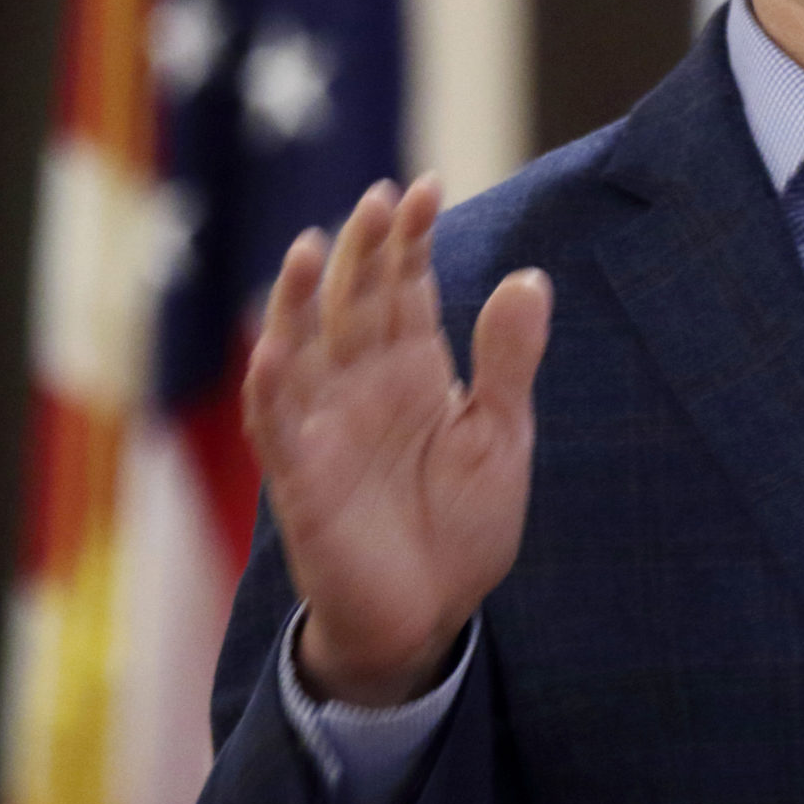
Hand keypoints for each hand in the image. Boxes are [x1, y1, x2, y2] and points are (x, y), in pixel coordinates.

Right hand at [242, 176, 550, 705]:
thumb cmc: (461, 525)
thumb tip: (531, 277)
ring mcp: (327, 427)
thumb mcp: (501, 436)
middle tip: (380, 196)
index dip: (410, 239)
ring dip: (300, 300)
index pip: (406, 288)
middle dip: (365, 251)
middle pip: (355, 303)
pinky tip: (274, 346)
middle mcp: (363, 386)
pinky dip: (272, 384)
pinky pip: (277, 425)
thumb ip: (508, 361)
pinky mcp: (300, 478)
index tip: (425, 186)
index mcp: (413, 370)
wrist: (429, 616)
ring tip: (310, 246)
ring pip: (302, 349)